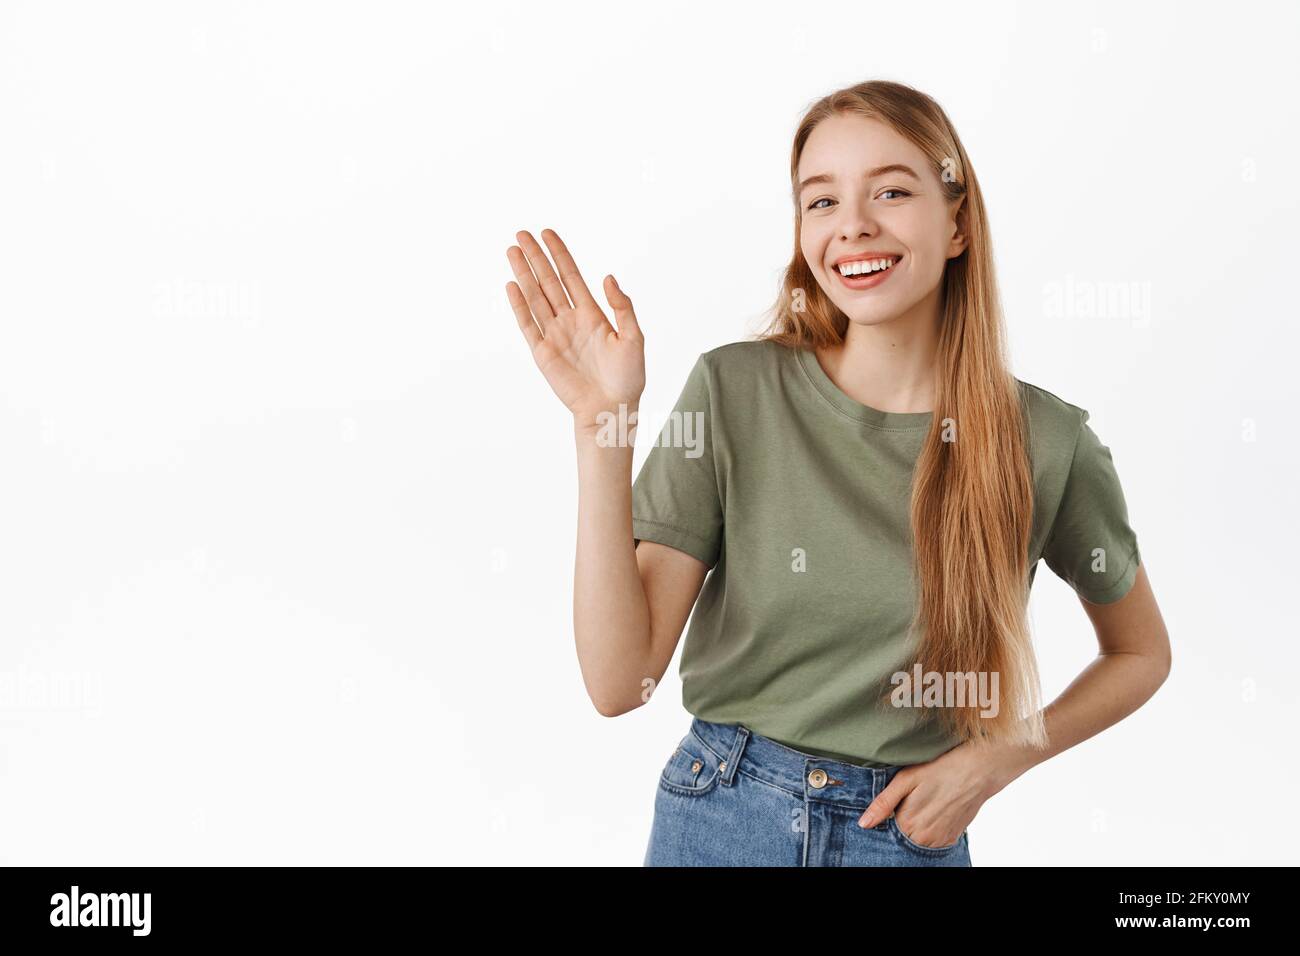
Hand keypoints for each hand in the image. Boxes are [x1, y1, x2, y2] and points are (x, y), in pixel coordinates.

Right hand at [505, 228, 644, 428]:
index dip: (559, 254)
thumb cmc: (628, 377)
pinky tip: (512, 285)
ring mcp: (555, 335)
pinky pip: (528, 324)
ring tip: (512, 251)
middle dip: (536, 257)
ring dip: (523, 274)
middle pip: (548, 281)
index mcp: (592, 314)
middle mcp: (570, 320)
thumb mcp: (634, 337)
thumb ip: (622, 306)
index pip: (571, 276)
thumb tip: (607, 277)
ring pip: (535, 297)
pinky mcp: (543, 353)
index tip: (547, 233)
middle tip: (522, 233)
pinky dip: (519, 305)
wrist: (611, 408)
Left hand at [857, 741, 996, 847]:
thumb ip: (883, 803)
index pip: (886, 830)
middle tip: (912, 800)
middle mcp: (923, 838)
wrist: (978, 770)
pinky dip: (930, 829)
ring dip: (916, 827)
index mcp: (907, 824)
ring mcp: (940, 841)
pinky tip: (935, 810)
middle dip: (901, 822)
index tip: (895, 803)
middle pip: (902, 837)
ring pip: (917, 840)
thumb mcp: (906, 779)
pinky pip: (933, 841)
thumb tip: (863, 824)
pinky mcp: (952, 839)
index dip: (887, 817)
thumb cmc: (940, 769)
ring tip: (925, 803)